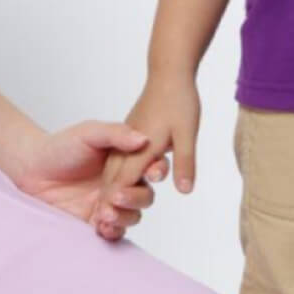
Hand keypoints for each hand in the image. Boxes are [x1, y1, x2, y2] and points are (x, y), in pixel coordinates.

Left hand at [14, 121, 169, 241]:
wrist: (32, 169)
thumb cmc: (61, 146)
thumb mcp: (89, 132)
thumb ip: (116, 134)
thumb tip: (144, 139)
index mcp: (126, 159)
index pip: (152, 166)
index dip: (158, 170)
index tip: (152, 173)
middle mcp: (123, 182)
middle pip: (146, 195)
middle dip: (136, 198)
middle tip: (116, 195)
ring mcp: (111, 203)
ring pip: (134, 216)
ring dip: (124, 216)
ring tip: (103, 212)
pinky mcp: (96, 221)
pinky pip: (115, 232)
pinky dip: (113, 231)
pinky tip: (101, 226)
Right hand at [96, 72, 200, 230]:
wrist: (170, 73)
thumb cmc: (179, 101)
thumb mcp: (188, 133)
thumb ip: (185, 163)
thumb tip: (185, 191)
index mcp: (142, 146)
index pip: (125, 179)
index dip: (116, 200)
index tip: (108, 219)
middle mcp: (129, 143)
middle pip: (115, 177)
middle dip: (109, 199)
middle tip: (105, 221)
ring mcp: (127, 138)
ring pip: (113, 168)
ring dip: (110, 188)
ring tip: (106, 209)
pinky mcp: (129, 133)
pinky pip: (117, 158)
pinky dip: (114, 174)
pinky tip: (115, 183)